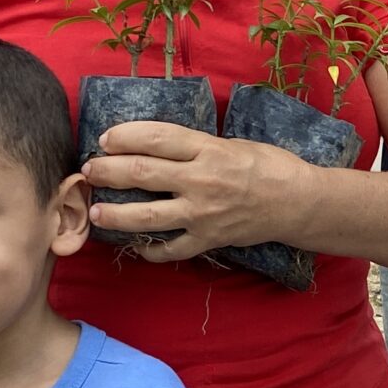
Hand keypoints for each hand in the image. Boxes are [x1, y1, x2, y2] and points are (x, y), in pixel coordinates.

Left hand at [79, 123, 310, 260]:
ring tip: (96, 212)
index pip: (155, 138)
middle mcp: (201, 180)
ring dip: (116, 214)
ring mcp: (203, 214)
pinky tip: (137, 247)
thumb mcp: (231, 143)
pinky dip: (151, 251)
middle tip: (89, 171)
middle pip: (142, 174)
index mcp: (208, 150)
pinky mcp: (208, 240)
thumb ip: (195, 146)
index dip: (124, 137)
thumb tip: (155, 145)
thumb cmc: (268, 165)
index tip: (105, 139)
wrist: (298, 202)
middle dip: (108, 171)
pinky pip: (172, 249)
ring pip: (147, 215)